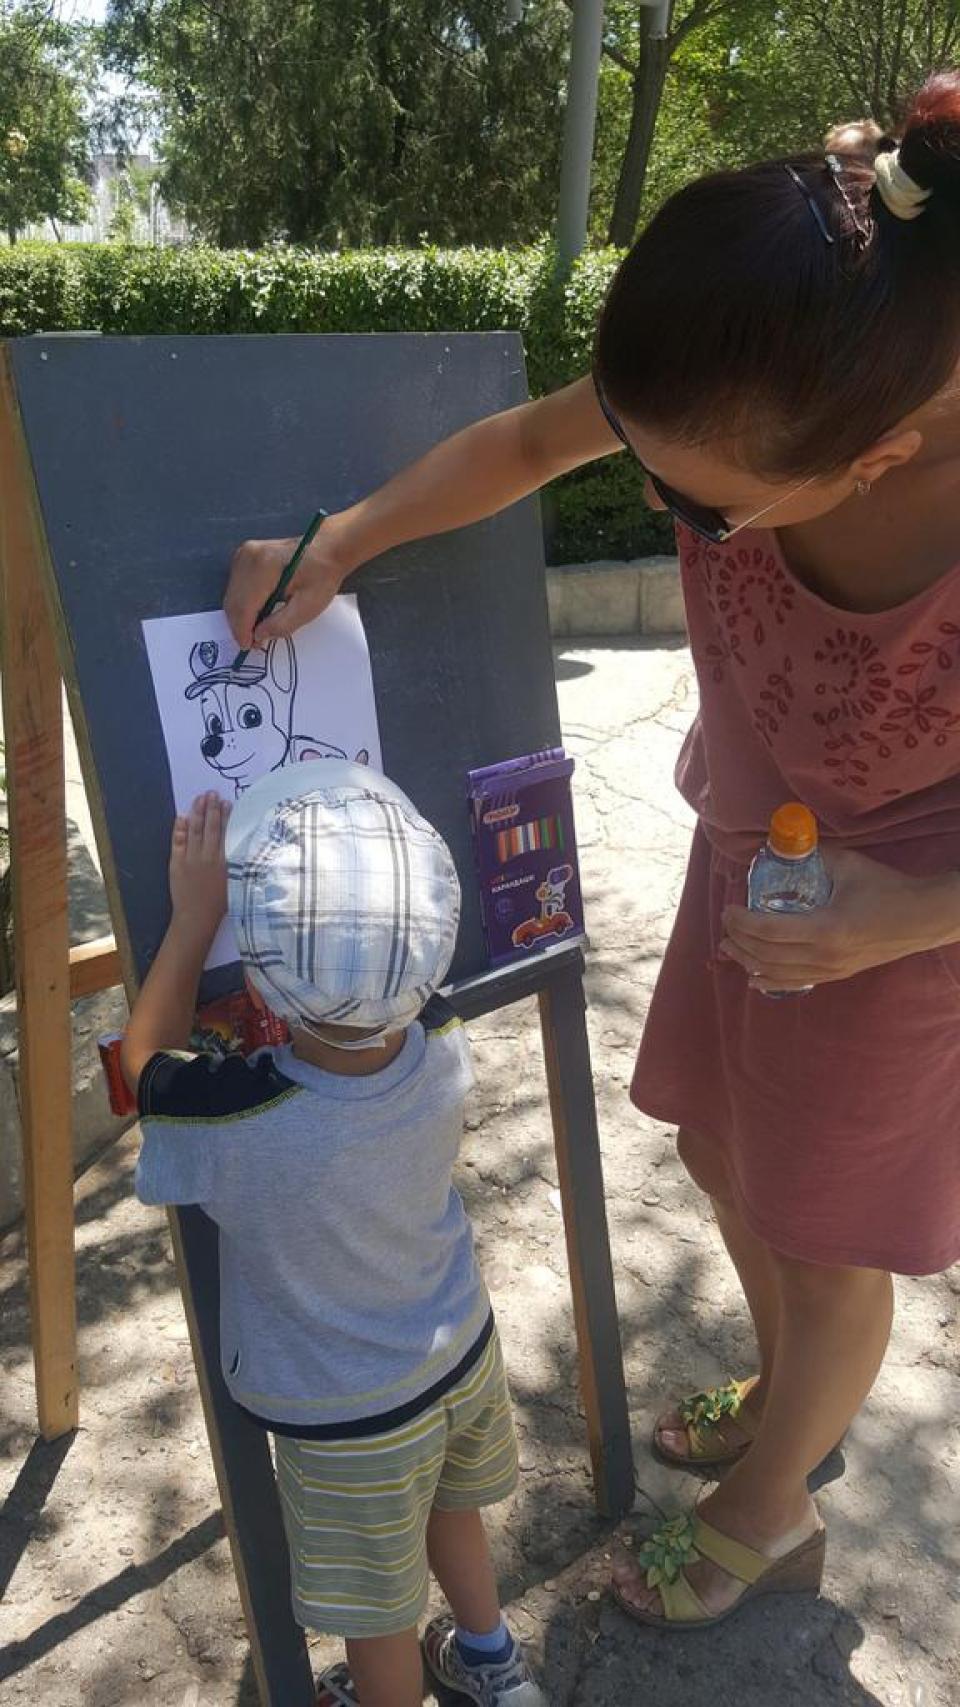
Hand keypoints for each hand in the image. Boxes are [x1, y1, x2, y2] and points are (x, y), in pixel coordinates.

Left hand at [169, 792, 228, 940]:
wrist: (196, 918)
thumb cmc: (220, 903)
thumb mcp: (235, 882)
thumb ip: (237, 863)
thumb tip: (241, 844)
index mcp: (224, 861)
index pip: (226, 832)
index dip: (225, 816)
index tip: (226, 802)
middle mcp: (208, 856)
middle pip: (210, 827)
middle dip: (211, 808)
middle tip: (212, 793)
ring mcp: (191, 859)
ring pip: (194, 831)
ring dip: (197, 813)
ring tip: (200, 799)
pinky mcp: (176, 863)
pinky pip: (178, 842)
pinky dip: (179, 829)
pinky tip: (182, 817)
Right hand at [225, 518, 351, 648]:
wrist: (327, 548)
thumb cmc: (322, 576)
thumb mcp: (309, 606)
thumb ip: (282, 625)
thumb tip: (258, 635)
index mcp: (264, 566)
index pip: (243, 606)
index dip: (243, 631)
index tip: (249, 647)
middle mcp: (248, 556)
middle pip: (233, 601)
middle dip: (241, 625)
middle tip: (255, 642)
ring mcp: (244, 554)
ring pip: (231, 595)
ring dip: (241, 616)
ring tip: (258, 629)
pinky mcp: (244, 555)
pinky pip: (235, 587)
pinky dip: (243, 603)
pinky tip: (257, 611)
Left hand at [720, 848, 959, 992]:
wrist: (921, 918)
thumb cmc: (886, 888)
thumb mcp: (847, 864)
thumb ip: (812, 854)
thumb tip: (781, 844)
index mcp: (826, 928)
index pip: (769, 930)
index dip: (742, 922)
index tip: (728, 909)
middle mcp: (825, 955)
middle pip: (768, 954)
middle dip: (740, 941)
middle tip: (725, 925)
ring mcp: (832, 970)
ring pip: (778, 973)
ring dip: (749, 961)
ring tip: (729, 948)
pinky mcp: (838, 975)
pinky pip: (796, 982)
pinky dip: (770, 980)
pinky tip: (755, 977)